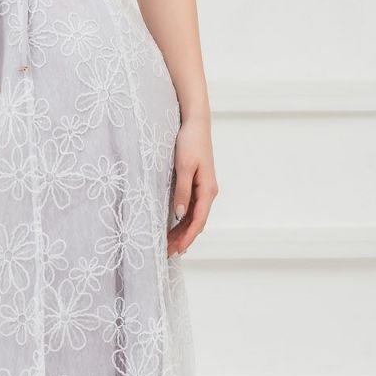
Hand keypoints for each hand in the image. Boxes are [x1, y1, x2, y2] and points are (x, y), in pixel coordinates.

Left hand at [167, 116, 217, 257]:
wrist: (196, 123)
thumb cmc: (190, 142)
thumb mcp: (183, 166)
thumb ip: (182, 191)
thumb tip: (180, 214)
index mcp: (208, 190)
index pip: (198, 221)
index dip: (187, 237)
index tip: (176, 250)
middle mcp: (208, 192)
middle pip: (196, 222)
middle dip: (183, 238)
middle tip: (166, 252)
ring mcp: (204, 188)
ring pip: (194, 216)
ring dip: (182, 231)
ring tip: (168, 243)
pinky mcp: (198, 183)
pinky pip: (192, 207)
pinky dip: (183, 219)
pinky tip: (174, 226)